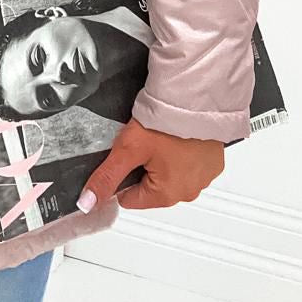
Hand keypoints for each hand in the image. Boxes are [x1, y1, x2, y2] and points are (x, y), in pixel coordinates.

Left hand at [76, 117, 223, 211]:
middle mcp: (189, 193)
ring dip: (165, 160)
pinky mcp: (214, 162)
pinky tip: (178, 136)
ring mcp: (204, 178)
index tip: (126, 155)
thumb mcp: (127, 149)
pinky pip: (191, 164)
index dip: (122, 175)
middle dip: (144, 167)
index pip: (130, 198)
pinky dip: (183, 154)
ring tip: (162, 137)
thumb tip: (87, 203)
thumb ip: (106, 177)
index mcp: (167, 196)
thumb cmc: (166, 123)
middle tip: (145, 142)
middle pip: (152, 187)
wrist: (196, 99)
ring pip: (172, 175)